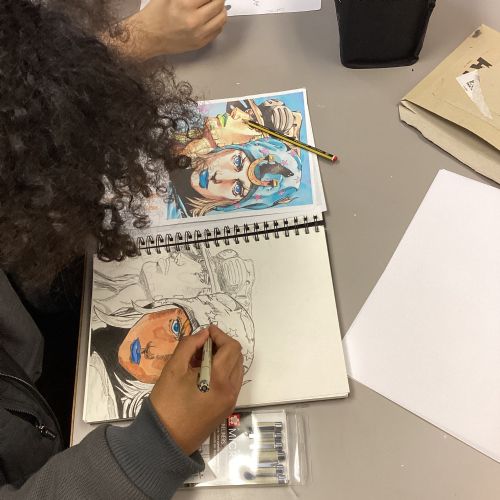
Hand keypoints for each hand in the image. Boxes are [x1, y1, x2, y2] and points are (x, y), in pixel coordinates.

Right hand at [124, 0, 227, 58]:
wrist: (149, 37)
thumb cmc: (155, 15)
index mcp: (184, 5)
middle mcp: (193, 20)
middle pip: (218, 4)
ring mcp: (198, 34)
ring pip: (222, 19)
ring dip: (221, 10)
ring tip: (216, 6)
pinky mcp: (200, 43)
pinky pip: (217, 31)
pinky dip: (218, 23)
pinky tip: (212, 18)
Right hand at [149, 324, 242, 455]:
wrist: (165, 442)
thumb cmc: (166, 404)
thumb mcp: (173, 369)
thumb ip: (189, 346)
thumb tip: (203, 334)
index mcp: (219, 378)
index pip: (231, 347)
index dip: (220, 335)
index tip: (205, 332)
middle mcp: (231, 389)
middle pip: (237, 357)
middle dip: (222, 345)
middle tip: (201, 345)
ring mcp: (230, 400)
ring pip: (236, 369)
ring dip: (224, 358)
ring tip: (201, 360)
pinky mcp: (227, 409)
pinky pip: (232, 382)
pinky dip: (223, 372)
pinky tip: (204, 374)